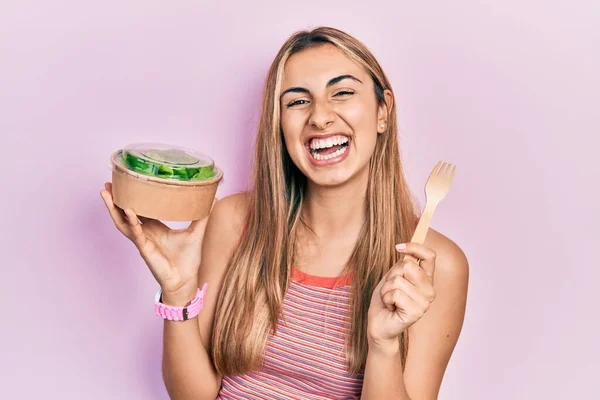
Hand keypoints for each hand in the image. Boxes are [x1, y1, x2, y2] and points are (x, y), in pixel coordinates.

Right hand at [100, 182, 215, 295]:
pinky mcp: (145, 249)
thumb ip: (203, 215)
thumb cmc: (189, 259)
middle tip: (107, 184)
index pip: (140, 209)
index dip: (132, 197)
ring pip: (123, 222)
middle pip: (125, 213)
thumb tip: (213, 197)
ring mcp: (143, 240)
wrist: (187, 279)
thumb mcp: (197, 231)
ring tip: (106, 194)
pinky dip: (132, 222)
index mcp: (155, 227)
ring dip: (113, 209)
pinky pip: (136, 233)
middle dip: (115, 200)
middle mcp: (146, 232)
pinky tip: (129, 211)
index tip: (126, 182)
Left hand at [367, 242, 436, 350]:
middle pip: (408, 266)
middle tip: (391, 290)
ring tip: (390, 300)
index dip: (415, 247)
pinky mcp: (417, 312)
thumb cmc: (385, 300)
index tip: (399, 247)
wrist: (378, 323)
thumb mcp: (392, 277)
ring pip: (398, 280)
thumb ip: (402, 264)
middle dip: (392, 276)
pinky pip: (395, 293)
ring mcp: (425, 302)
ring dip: (386, 289)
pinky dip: (386, 298)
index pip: (429, 256)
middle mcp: (430, 290)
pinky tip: (390, 308)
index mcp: (426, 280)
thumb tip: (406, 248)